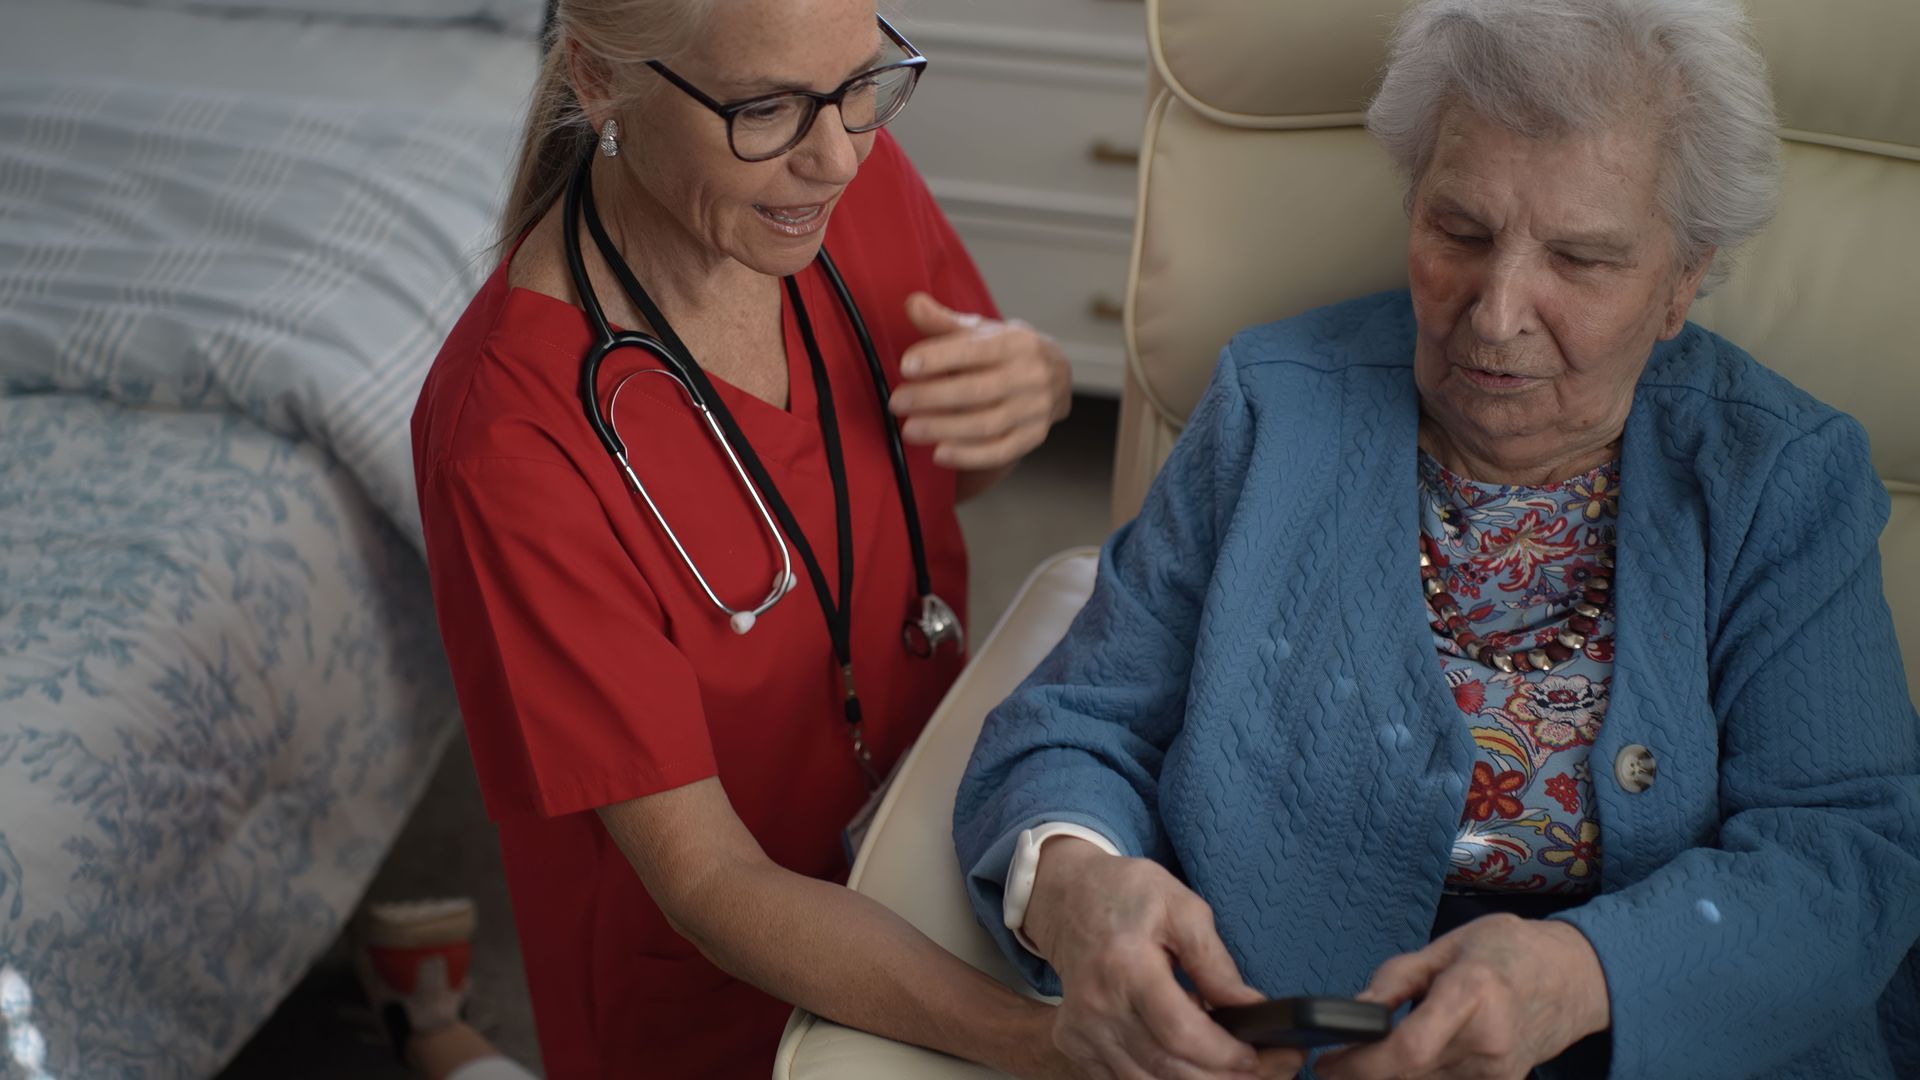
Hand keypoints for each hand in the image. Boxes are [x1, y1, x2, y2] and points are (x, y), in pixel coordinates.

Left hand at [889, 293, 1071, 471]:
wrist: (1055, 377)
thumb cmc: (1005, 351)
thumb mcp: (980, 331)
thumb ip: (943, 322)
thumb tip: (912, 303)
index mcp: (1016, 343)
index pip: (975, 350)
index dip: (940, 358)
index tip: (906, 365)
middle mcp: (1031, 375)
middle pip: (977, 390)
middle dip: (933, 397)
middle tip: (896, 403)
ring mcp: (1035, 409)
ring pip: (986, 424)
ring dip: (944, 429)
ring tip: (909, 430)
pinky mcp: (1033, 436)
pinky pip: (1000, 451)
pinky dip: (969, 455)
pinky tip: (939, 454)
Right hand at [1025, 838, 1303, 1079]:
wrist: (1067, 899)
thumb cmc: (1128, 895)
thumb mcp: (1181, 907)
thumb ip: (1214, 961)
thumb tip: (1251, 1008)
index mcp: (1125, 966)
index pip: (1180, 1032)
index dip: (1224, 1054)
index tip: (1258, 1053)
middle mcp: (1097, 1007)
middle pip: (1167, 1069)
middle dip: (1223, 1077)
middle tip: (1266, 1069)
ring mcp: (1081, 1030)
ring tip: (1231, 1064)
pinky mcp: (1074, 1044)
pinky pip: (1126, 1079)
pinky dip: (1164, 1076)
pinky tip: (1191, 1058)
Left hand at [1316, 915, 1609, 1079]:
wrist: (1572, 978)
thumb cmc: (1507, 951)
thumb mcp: (1446, 946)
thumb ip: (1395, 980)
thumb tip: (1354, 1011)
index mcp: (1473, 994)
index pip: (1410, 1049)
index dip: (1361, 1064)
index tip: (1328, 1061)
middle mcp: (1488, 1042)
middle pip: (1410, 1076)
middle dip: (1364, 1074)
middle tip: (1335, 1064)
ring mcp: (1499, 1073)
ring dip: (1389, 1078)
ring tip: (1367, 1059)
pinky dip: (1418, 1079)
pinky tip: (1403, 1065)